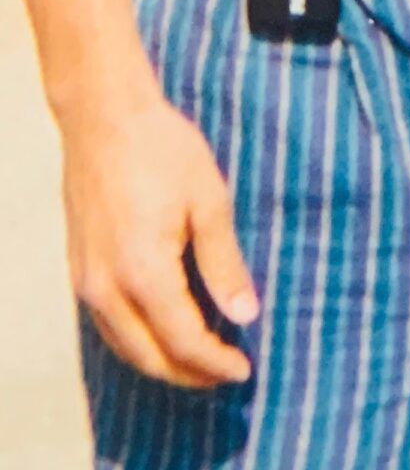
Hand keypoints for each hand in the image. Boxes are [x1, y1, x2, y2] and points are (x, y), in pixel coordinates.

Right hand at [61, 84, 258, 387]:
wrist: (105, 119)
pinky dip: (137, 342)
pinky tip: (162, 333)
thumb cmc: (164, 151)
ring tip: (200, 361)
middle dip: (189, 374)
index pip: (183, 341)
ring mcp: (87, 283)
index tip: (244, 369)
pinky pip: (107, 327)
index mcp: (144, 272)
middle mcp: (107, 289)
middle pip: (150, 357)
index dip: (215, 362)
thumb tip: (245, 314)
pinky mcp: (79, 271)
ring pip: (124, 347)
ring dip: (162, 363)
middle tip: (225, 374)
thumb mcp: (209, 201)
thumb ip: (224, 263)